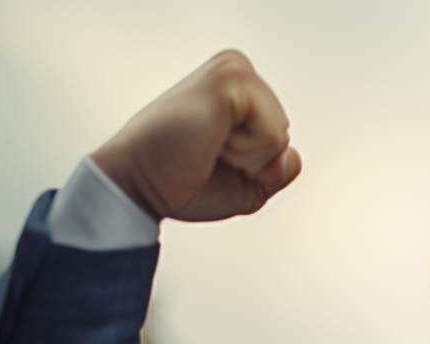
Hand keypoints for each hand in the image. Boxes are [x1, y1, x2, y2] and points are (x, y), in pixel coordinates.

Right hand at [91, 50, 301, 221]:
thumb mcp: (245, 186)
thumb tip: (292, 156)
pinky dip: (245, 152)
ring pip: (279, 132)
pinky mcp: (229, 79)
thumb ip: (278, 171)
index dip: (256, 165)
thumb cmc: (180, 182)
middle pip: (284, 132)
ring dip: (248, 156)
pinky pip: (272, 133)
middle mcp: (236, 70)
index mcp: (238, 89)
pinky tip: (209, 140)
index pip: (281, 136)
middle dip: (254, 160)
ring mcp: (233, 70)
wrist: (137, 186)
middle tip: (206, 154)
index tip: (210, 159)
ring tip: (206, 146)